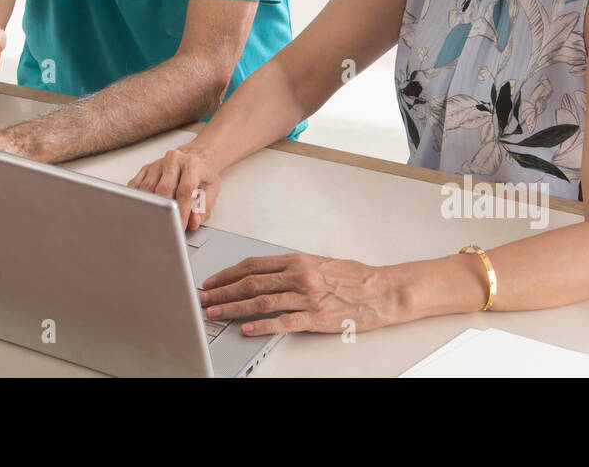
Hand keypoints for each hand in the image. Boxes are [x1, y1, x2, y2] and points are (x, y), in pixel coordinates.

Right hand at [128, 145, 221, 230]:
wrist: (195, 157)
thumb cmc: (203, 174)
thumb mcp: (212, 190)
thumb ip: (203, 208)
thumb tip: (193, 221)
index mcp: (191, 164)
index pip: (185, 190)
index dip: (182, 211)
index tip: (180, 227)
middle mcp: (173, 160)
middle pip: (164, 189)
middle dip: (165, 211)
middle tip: (167, 227)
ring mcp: (157, 163)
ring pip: (147, 188)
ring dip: (150, 207)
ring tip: (155, 219)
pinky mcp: (146, 168)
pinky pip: (135, 186)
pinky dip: (138, 199)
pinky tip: (142, 208)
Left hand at [197, 254, 411, 336]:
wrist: (383, 291)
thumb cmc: (355, 277)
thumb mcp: (320, 263)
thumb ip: (293, 268)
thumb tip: (267, 275)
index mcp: (298, 260)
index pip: (253, 265)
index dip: (227, 273)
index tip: (212, 281)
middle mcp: (299, 275)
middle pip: (251, 282)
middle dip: (222, 291)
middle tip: (204, 298)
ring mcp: (307, 296)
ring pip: (261, 301)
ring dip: (234, 308)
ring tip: (216, 313)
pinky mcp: (316, 317)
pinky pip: (283, 321)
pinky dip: (262, 325)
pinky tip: (247, 328)